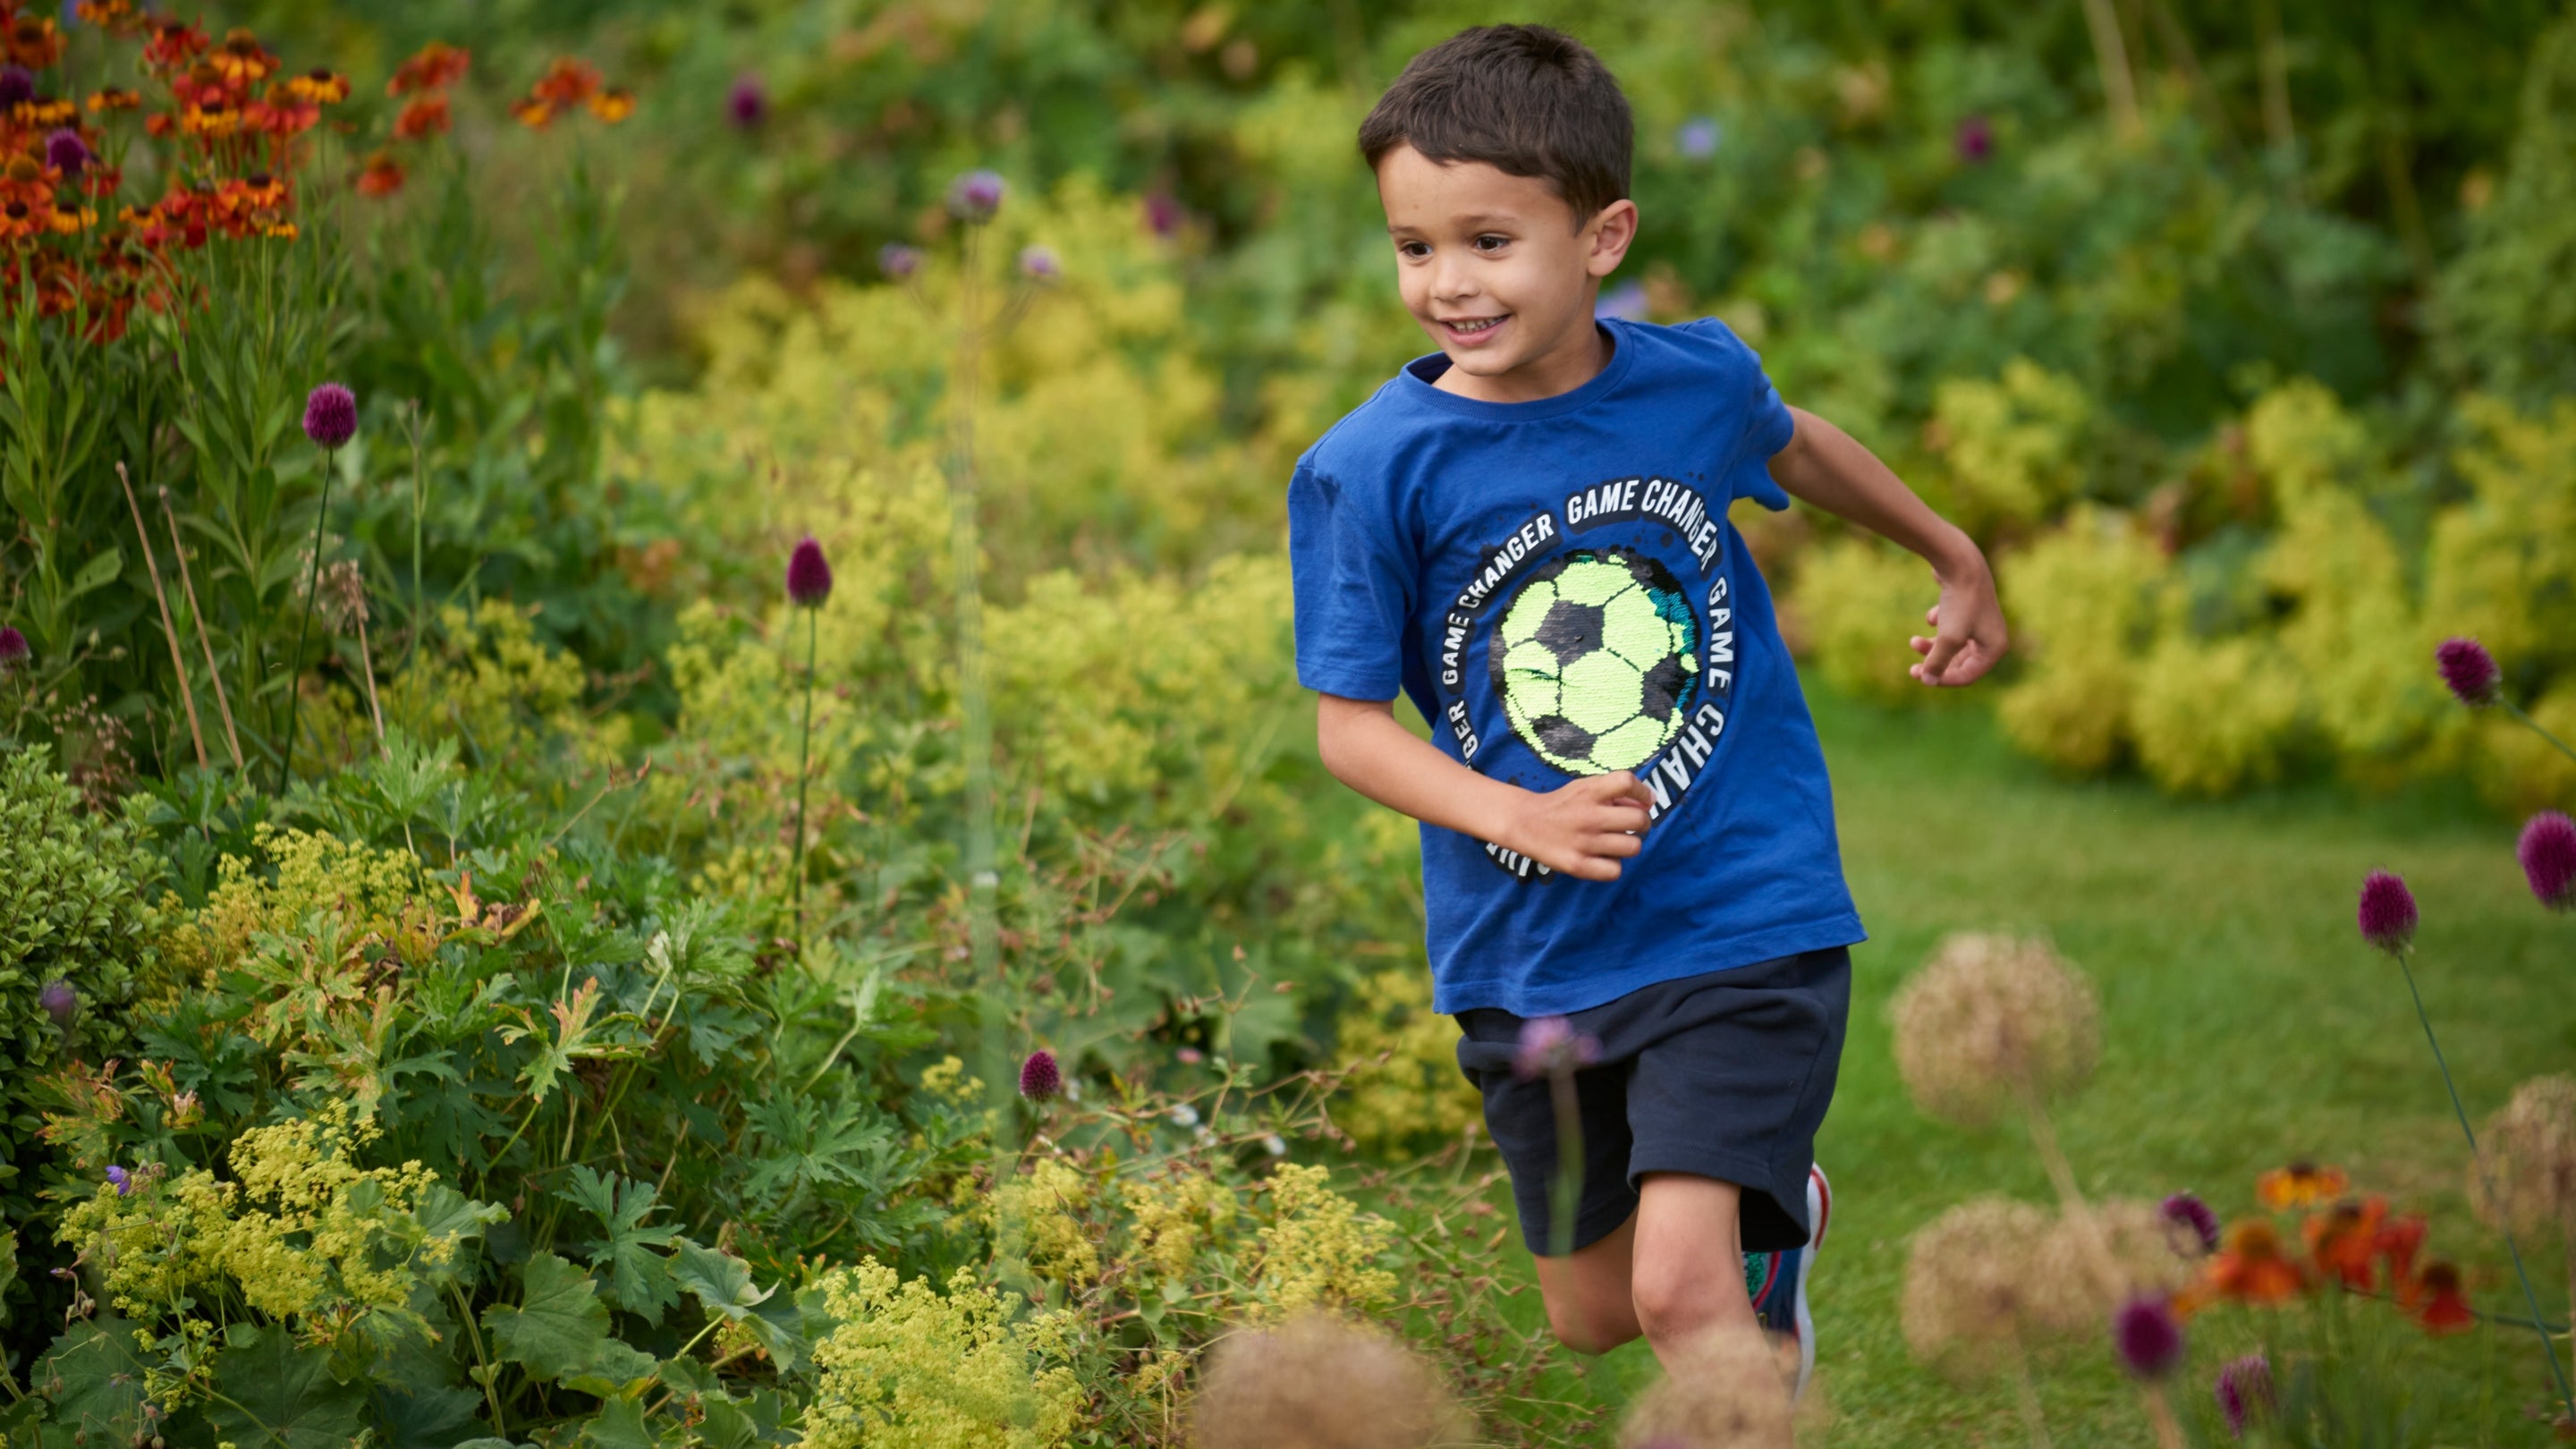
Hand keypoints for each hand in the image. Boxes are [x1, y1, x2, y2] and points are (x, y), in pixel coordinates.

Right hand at [1496, 772, 1654, 880]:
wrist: (1525, 823)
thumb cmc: (1564, 804)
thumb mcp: (1585, 787)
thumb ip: (1615, 792)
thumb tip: (1649, 803)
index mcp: (1590, 791)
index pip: (1627, 782)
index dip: (1643, 792)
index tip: (1645, 801)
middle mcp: (1589, 815)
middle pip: (1639, 820)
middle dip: (1642, 823)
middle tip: (1631, 826)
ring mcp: (1584, 842)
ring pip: (1633, 847)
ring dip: (1629, 845)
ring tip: (1615, 842)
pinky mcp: (1578, 865)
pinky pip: (1615, 870)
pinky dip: (1613, 866)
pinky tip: (1603, 858)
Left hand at [1908, 549, 2008, 685]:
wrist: (1960, 562)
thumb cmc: (1960, 602)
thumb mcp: (1949, 637)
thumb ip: (1937, 662)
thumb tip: (1927, 681)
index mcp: (1995, 647)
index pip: (1967, 675)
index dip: (1943, 679)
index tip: (1920, 675)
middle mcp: (1991, 636)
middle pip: (1959, 662)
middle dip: (1935, 663)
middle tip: (1912, 669)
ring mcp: (1980, 621)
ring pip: (1952, 645)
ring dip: (1932, 646)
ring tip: (1913, 641)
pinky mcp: (1967, 608)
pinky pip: (1950, 626)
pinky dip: (1938, 623)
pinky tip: (1932, 614)